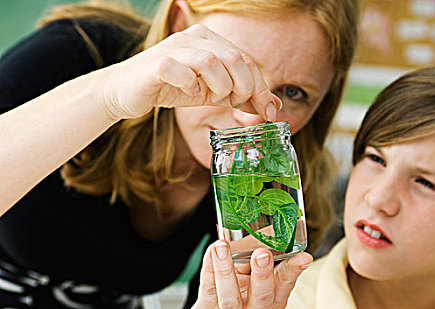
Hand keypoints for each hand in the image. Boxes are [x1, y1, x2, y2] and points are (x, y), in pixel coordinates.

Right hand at [102, 24, 279, 120]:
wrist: (128, 91)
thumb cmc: (173, 88)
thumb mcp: (213, 93)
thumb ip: (242, 96)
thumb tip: (274, 107)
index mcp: (211, 39)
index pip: (247, 60)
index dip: (262, 88)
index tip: (269, 113)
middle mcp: (195, 38)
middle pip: (235, 57)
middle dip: (243, 88)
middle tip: (234, 103)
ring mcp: (175, 48)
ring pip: (212, 62)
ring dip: (219, 87)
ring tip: (211, 98)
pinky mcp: (157, 64)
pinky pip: (182, 71)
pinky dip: (191, 86)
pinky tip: (189, 93)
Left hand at [187, 240, 312, 308]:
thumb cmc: (243, 294)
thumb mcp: (258, 278)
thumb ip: (264, 252)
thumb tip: (278, 223)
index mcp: (274, 298)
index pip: (286, 282)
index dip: (295, 269)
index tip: (305, 257)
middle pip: (262, 294)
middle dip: (262, 273)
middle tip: (262, 253)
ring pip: (230, 295)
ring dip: (226, 269)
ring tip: (221, 247)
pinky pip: (208, 288)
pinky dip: (209, 268)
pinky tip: (211, 251)